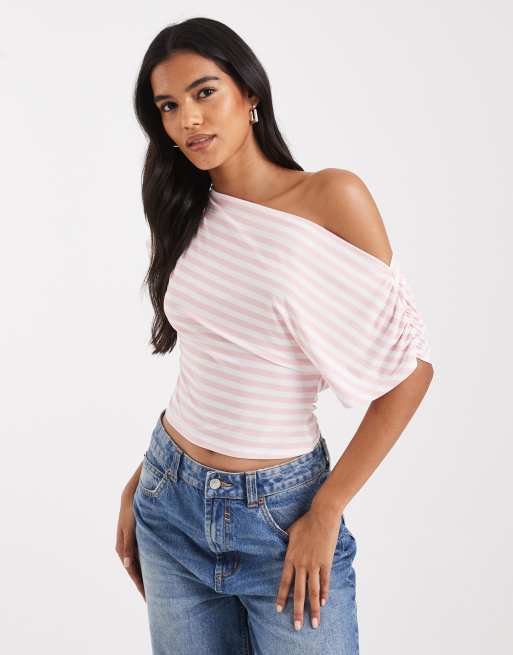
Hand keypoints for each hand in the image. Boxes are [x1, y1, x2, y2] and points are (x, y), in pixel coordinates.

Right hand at [115, 486, 144, 600]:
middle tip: (153, 599)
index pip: (132, 572)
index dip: (140, 585)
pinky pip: (142, 556)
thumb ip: (129, 546)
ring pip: (139, 564)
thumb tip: (127, 565)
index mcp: (122, 548)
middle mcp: (125, 549)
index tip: (147, 597)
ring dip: (146, 575)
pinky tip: (156, 568)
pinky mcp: (137, 539)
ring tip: (155, 588)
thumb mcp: (130, 528)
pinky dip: (147, 564)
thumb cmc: (131, 510)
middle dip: (143, 584)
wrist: (132, 495)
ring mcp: (131, 544)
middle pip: (135, 571)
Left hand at [275, 506, 341, 629]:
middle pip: (298, 592)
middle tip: (296, 626)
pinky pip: (325, 581)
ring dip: (313, 608)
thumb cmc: (306, 521)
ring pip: (313, 591)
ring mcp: (314, 564)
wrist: (322, 515)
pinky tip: (324, 603)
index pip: (284, 582)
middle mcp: (301, 564)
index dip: (281, 596)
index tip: (279, 610)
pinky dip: (325, 593)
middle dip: (297, 611)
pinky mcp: (326, 562)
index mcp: (291, 557)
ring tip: (314, 623)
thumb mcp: (290, 531)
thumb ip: (286, 542)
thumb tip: (282, 544)